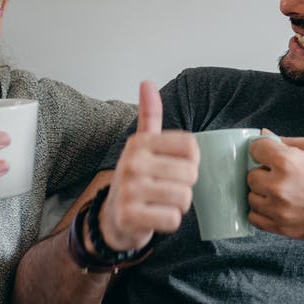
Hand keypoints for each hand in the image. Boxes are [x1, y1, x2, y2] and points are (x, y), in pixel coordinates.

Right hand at [99, 81, 198, 250]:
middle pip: (190, 174)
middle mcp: (132, 163)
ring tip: (160, 202)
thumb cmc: (136, 178)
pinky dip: (169, 221)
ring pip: (184, 198)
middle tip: (165, 188)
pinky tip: (154, 217)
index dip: (192, 161)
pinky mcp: (129, 216)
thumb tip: (147, 82)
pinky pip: (173, 219)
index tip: (177, 166)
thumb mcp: (141, 145)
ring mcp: (129, 190)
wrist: (112, 218)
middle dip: (185, 186)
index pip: (191, 147)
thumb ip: (150, 115)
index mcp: (140, 142)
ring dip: (178, 205)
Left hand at [246, 134, 303, 243]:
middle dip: (263, 172)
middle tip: (280, 173)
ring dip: (262, 192)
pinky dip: (261, 211)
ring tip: (280, 191)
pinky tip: (275, 205)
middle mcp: (278, 186)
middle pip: (251, 175)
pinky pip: (255, 218)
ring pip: (251, 197)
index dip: (264, 149)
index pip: (255, 149)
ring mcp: (278, 209)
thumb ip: (289, 141)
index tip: (270, 153)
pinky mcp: (281, 227)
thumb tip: (265, 135)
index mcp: (287, 162)